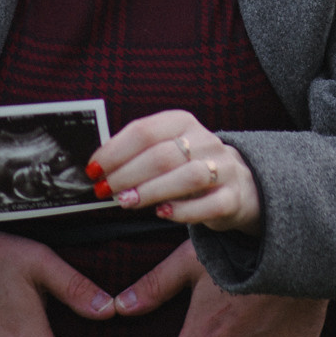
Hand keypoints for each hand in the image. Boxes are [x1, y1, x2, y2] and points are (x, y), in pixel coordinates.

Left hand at [91, 111, 260, 233]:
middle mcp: (206, 142)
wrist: (240, 185)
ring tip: (127, 202)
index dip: (115, 150)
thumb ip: (139, 154)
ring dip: (151, 191)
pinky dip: (182, 210)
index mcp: (183, 123)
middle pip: (162, 155)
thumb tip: (101, 167)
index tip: (94, 168)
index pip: (145, 131)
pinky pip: (208, 205)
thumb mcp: (168, 150)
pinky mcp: (232, 198)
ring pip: (187, 176)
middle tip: (105, 189)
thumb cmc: (189, 167)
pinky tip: (162, 213)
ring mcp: (223, 169)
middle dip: (127, 174)